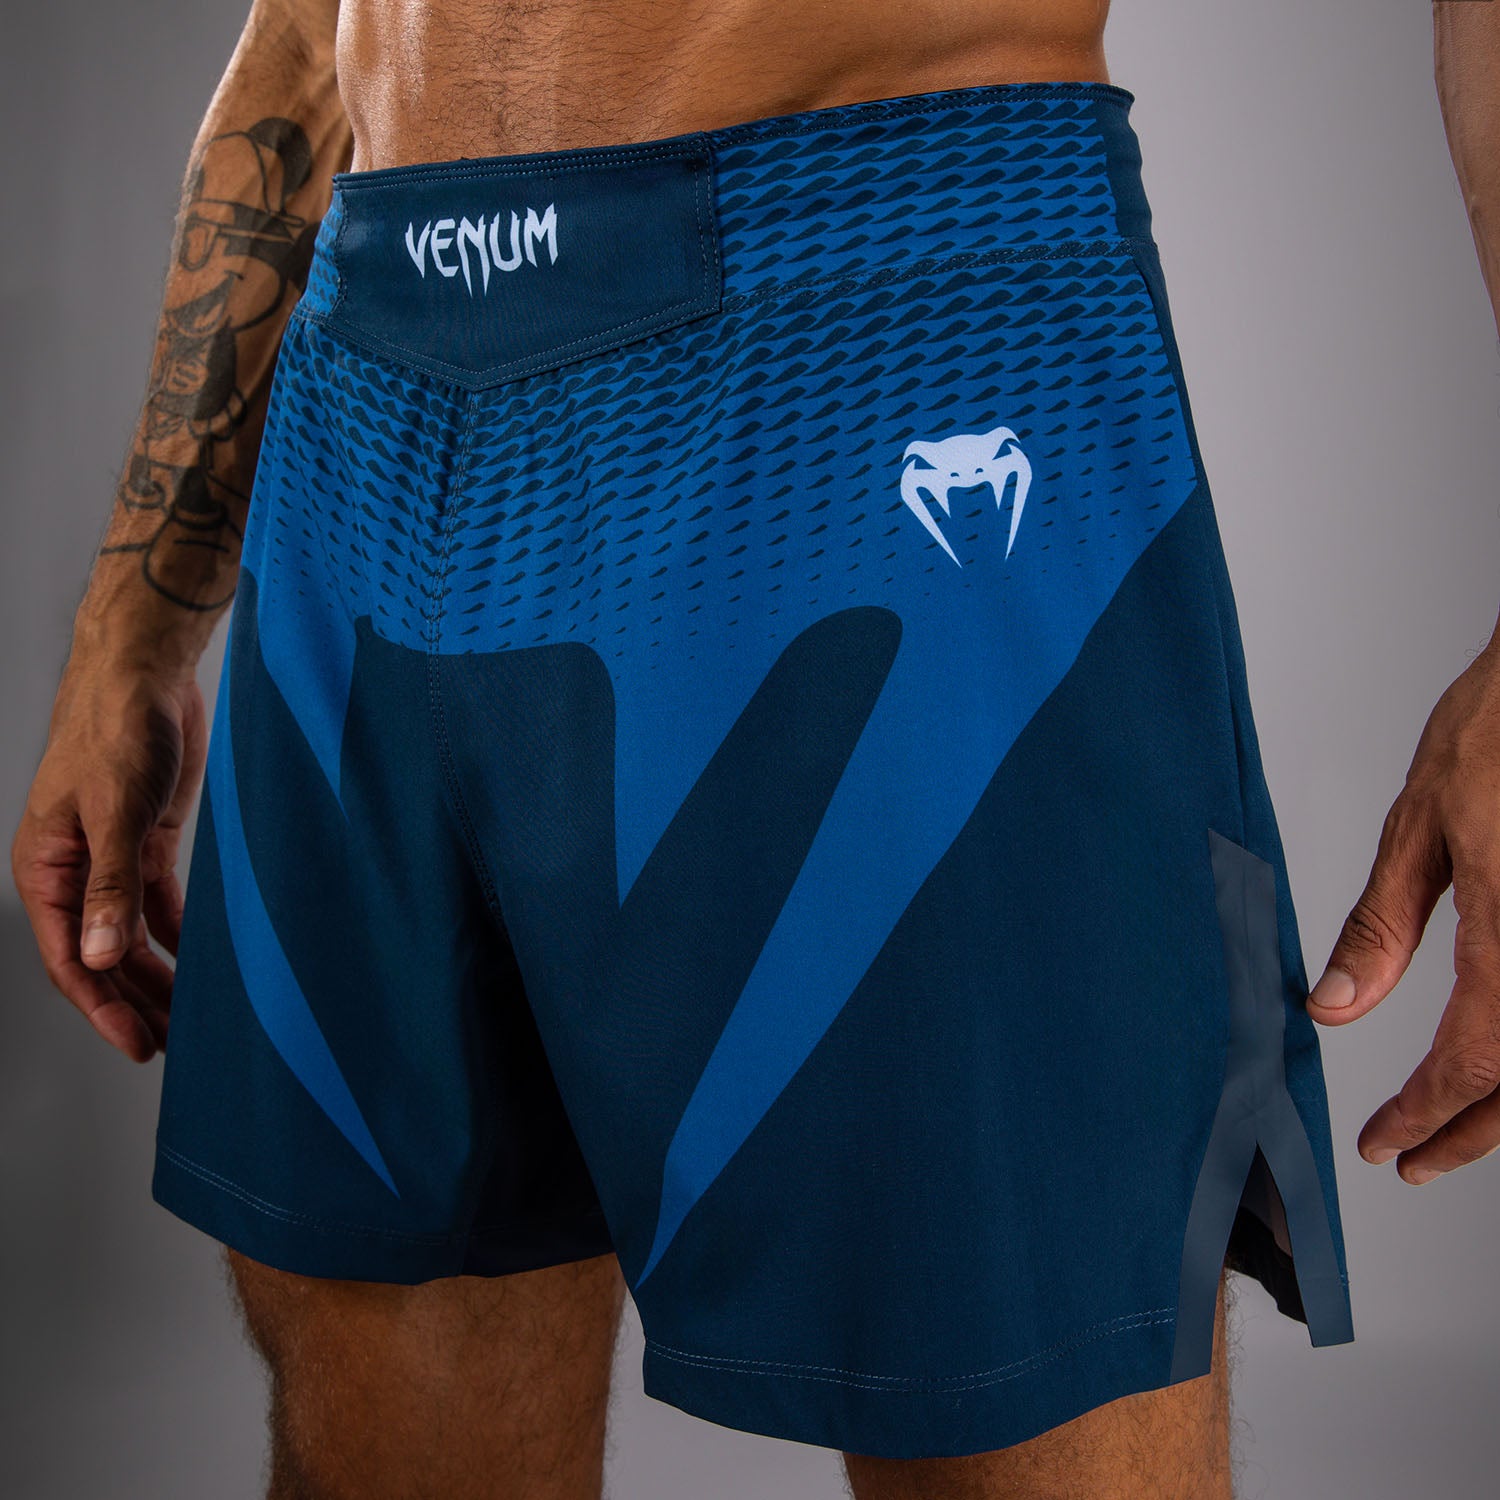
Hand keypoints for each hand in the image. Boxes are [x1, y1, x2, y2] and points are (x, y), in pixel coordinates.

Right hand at [11, 656, 206, 1061]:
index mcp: (48, 872)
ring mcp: (115, 861)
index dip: (104, 1007)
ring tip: (191, 1019)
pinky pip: (162, 907)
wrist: (146, 676)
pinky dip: (180, 937)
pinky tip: (203, 965)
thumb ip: (113, 886)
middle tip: (174, 1047)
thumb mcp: (115, 812)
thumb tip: (106, 956)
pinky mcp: (151, 845)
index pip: (72, 959)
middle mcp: (77, 875)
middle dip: (134, 1003)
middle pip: (104, 958)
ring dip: (159, 977)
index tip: (139, 1045)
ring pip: (134, 938)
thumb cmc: (116, 731)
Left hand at [1307, 639, 1499, 1182]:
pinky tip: (1499, 1061)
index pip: (1473, 1061)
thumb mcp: (1419, 827)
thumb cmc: (1497, 729)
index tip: (1384, 1145)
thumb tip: (1331, 1008)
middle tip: (1413, 1158)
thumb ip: (1380, 928)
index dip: (1426, 1116)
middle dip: (1471, 1132)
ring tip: (1455, 1127)